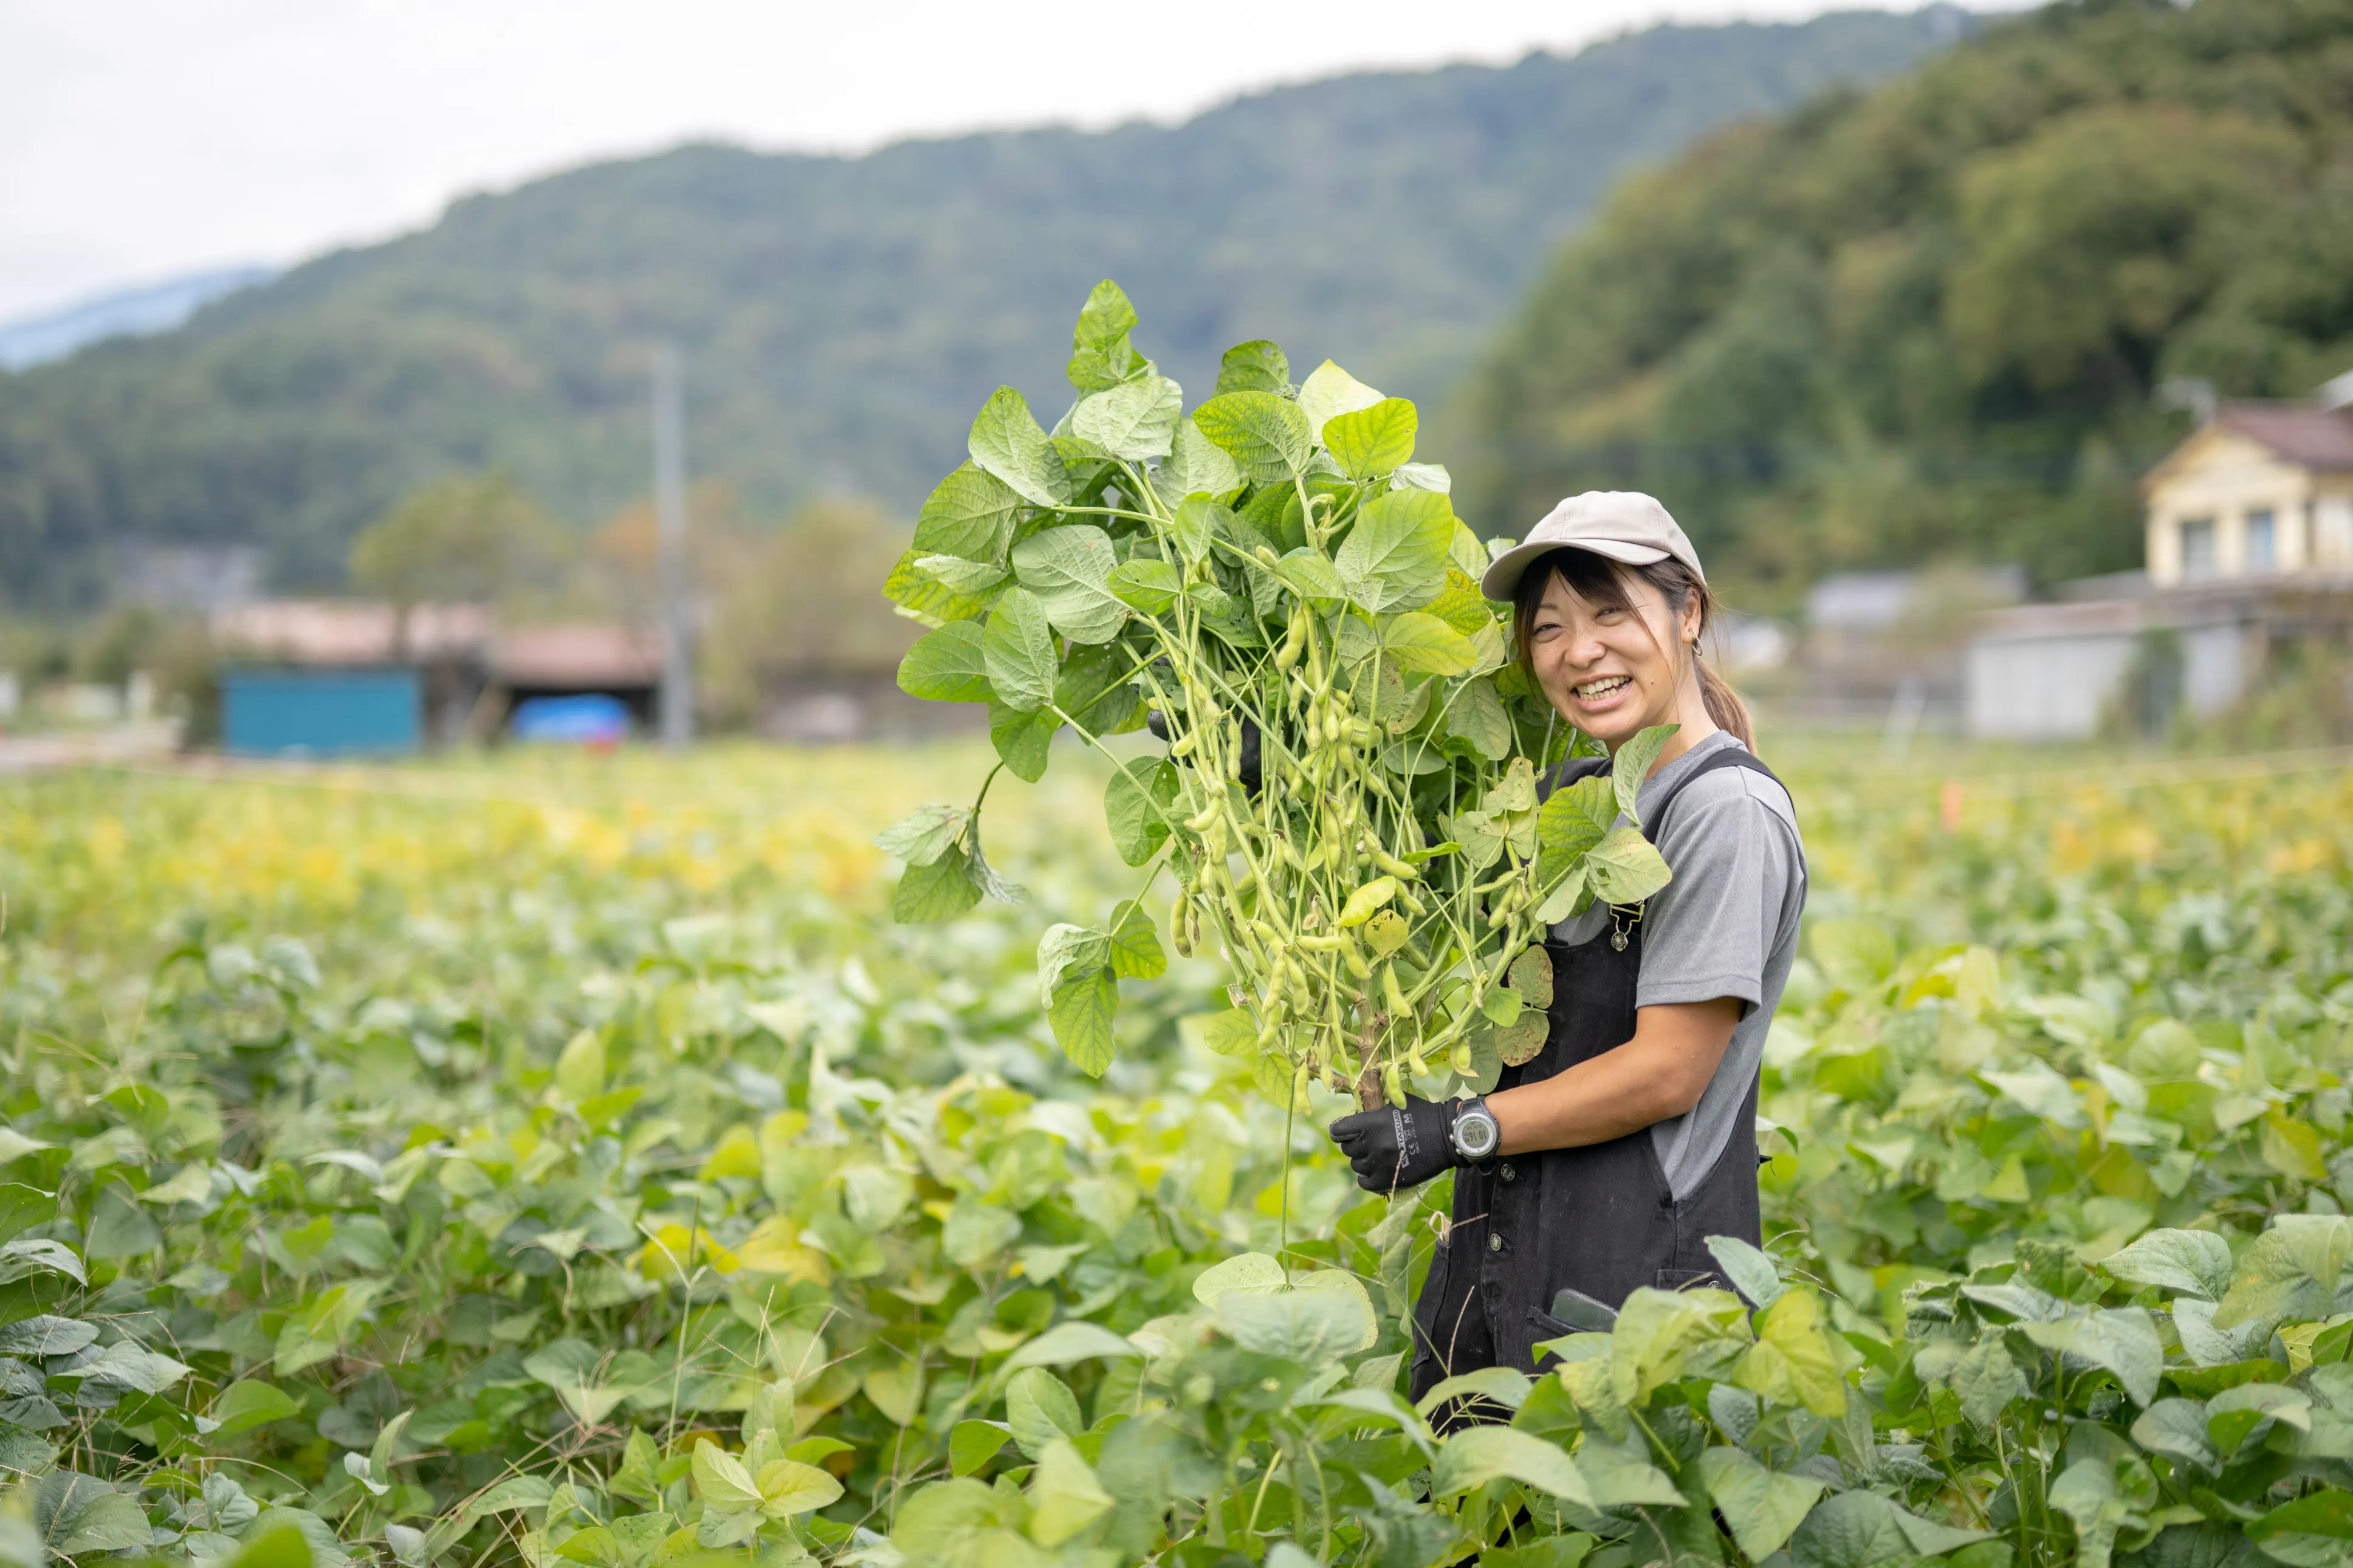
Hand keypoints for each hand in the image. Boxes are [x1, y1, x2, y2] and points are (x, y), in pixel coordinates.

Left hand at [1328, 1096, 1457, 1192]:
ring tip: (1376, 1156)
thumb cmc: (1423, 1115)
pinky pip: (1364, 1182)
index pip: (1339, 1130)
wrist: (1447, 1137)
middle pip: (1347, 1149)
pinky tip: (1376, 1170)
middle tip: (1367, 1142)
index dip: (1339, 1131)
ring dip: (1362, 1161)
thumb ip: (1375, 1107)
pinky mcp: (1388, 1180)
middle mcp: (1372, 1144)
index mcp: (1371, 1123)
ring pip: (1356, 1166)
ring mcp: (1380, 1164)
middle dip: (1354, 1144)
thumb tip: (1356, 1112)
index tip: (1342, 1132)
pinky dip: (1367, 1177)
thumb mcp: (1397, 1103)